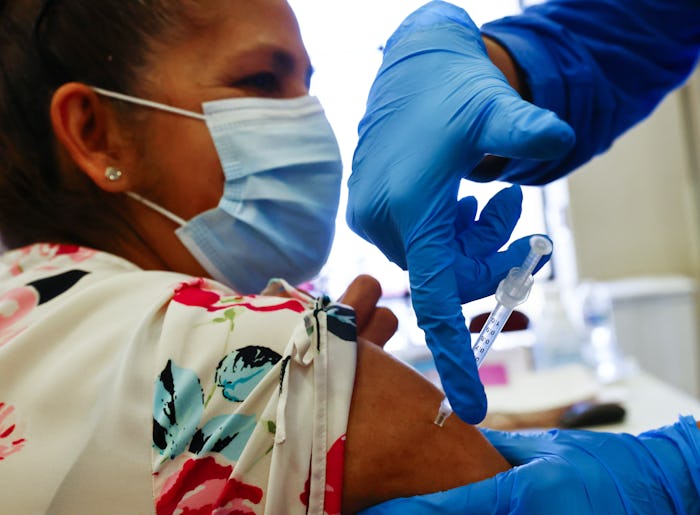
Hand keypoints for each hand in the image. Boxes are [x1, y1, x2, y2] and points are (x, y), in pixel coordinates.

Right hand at [346, 0, 571, 423]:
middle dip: (488, 259)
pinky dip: (451, 234)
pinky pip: (421, 245)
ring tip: (494, 199)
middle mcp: (383, 222)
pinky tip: (464, 200)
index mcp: (410, 210)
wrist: (407, 69)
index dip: (455, 356)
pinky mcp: (374, 212)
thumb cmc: (448, 88)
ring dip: (472, 242)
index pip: (435, 299)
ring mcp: (374, 218)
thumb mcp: (491, 106)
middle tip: (518, 219)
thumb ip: (524, 128)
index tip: (471, 406)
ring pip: (436, 261)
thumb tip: (559, 139)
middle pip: (448, 278)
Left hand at [358, 416, 699, 513]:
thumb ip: (494, 453)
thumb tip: (451, 447)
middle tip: (373, 514)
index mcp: (519, 492)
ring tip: (404, 513)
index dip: (401, 512)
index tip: (365, 511)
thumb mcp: (542, 450)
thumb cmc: (599, 463)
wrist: (656, 487)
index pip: (444, 507)